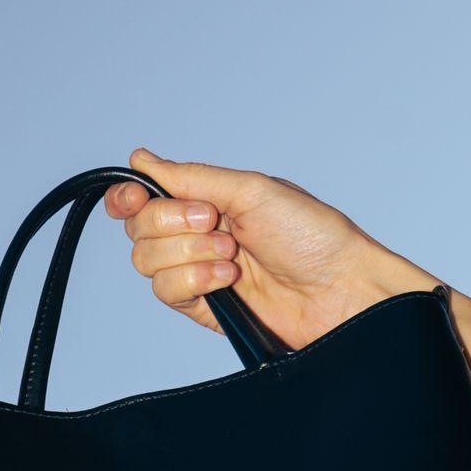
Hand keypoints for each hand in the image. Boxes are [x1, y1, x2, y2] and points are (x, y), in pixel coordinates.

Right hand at [106, 146, 470, 402]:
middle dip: (173, 224)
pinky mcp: (206, 310)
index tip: (134, 197)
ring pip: (148, 263)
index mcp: (209, 200)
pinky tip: (231, 280)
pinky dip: (195, 281)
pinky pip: (168, 294)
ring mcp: (200, 273)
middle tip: (217, 222)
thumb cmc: (313, 235)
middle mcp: (199, 236)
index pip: (145, 198)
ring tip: (234, 256)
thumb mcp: (251, 191)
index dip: (129, 197)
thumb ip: (191, 177)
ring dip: (189, 254)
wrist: (342, 291)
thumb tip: (141, 160)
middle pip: (139, 230)